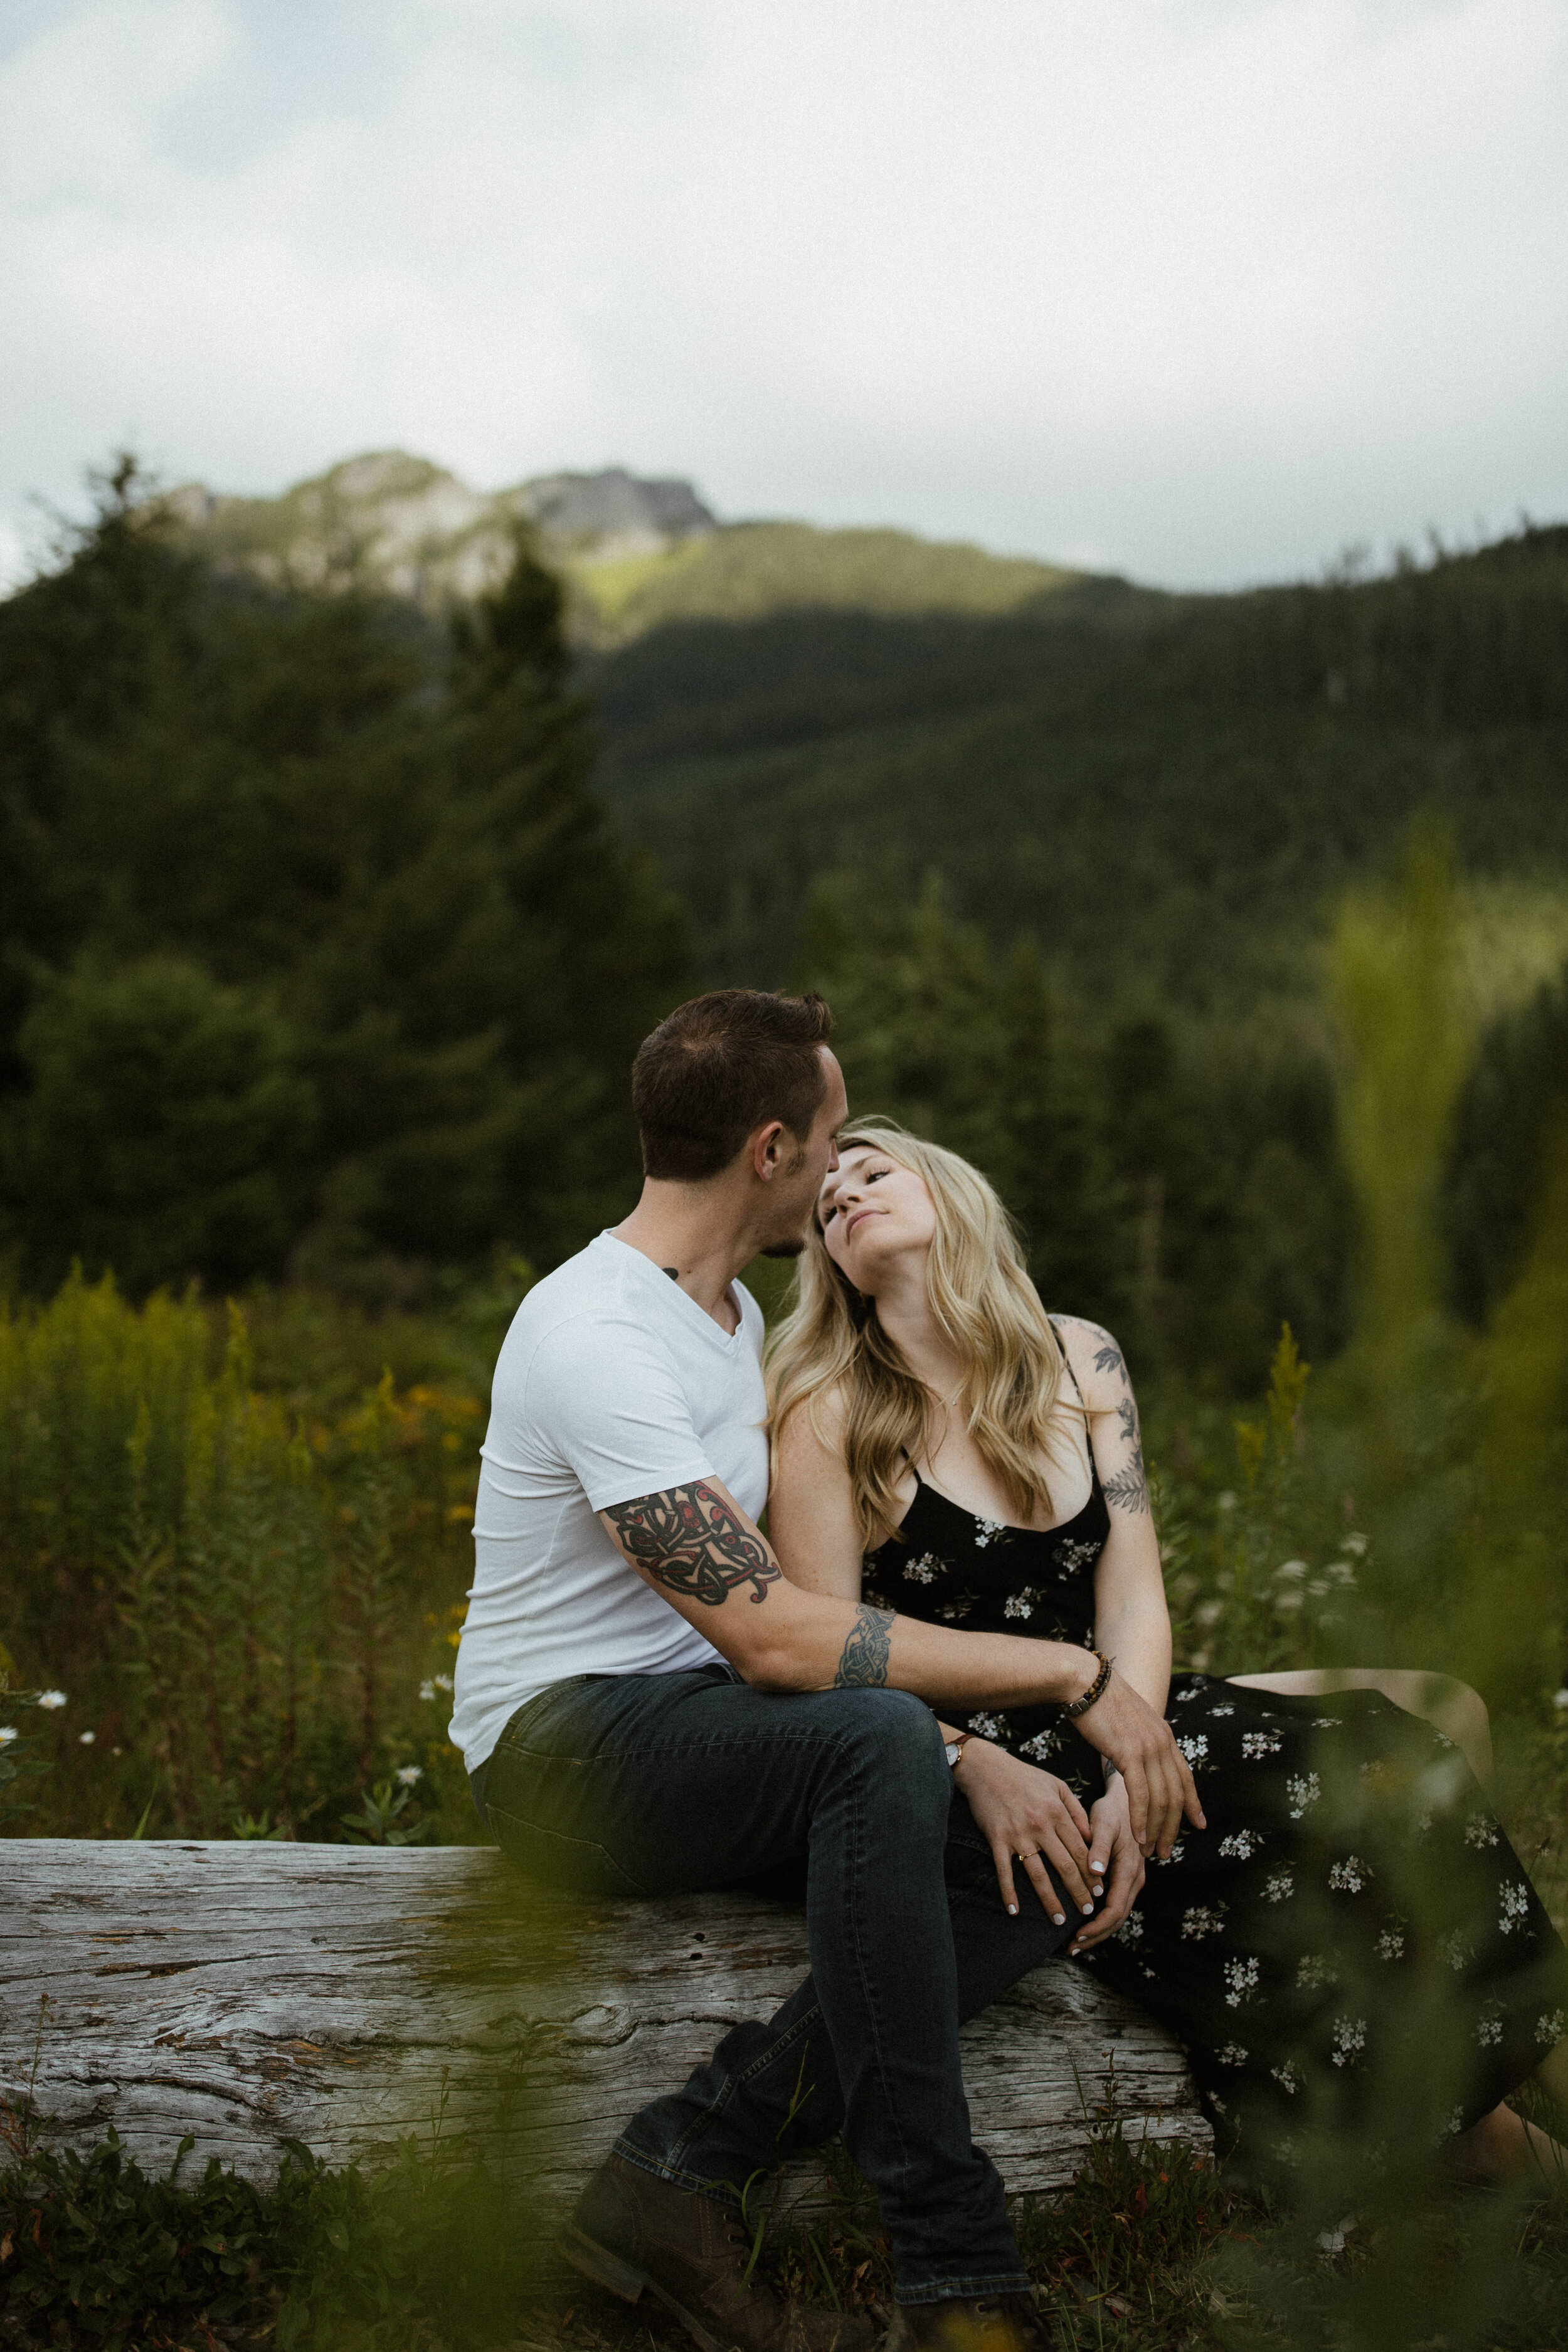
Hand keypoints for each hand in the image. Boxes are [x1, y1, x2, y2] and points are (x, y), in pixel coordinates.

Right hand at [955, 1741, 1098, 1924]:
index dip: (1092, 1874)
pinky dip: (1009, 1893)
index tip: (1100, 1892)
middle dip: (1078, 1892)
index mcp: (1057, 1812)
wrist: (986, 1768)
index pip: (1081, 1850)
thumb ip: (1076, 1810)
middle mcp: (1040, 1826)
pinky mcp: (997, 1839)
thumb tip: (1091, 1837)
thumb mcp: (1057, 1786)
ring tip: (1060, 1920)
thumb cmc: (1024, 1776)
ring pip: (1038, 1875)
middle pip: (1064, 1866)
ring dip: (1050, 1900)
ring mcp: (1018, 1834)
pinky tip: (1014, 1911)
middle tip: (1087, 1911)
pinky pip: (1005, 1871)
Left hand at [1068, 1778, 1145, 1955]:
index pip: (1115, 1909)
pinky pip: (1116, 1905)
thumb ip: (1099, 1848)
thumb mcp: (1104, 1825)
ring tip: (1076, 1943)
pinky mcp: (1126, 1879)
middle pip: (1117, 1919)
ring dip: (1099, 1931)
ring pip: (1118, 1915)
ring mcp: (1133, 1881)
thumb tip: (1095, 1872)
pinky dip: (1102, 1919)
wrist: (1127, 1801)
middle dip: (1096, 1935)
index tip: (1077, 1934)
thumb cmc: (1112, 1812)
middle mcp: (1135, 1879)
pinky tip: (1085, 1923)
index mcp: (1129, 1870)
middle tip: (1072, 1948)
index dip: (1096, 1926)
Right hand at [1071, 1669, 1204, 1857]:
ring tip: (1151, 1852)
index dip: (1193, 1803)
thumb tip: (1137, 1758)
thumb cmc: (1099, 1702)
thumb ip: (1139, 1741)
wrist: (1085, 1681)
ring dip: (1156, 1830)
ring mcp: (1149, 1747)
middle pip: (1176, 1794)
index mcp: (1164, 1735)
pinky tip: (1138, 1837)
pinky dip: (1141, 1819)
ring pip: (1161, 1799)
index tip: (1198, 1825)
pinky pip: (1141, 1794)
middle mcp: (1163, 1742)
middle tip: (1167, 1852)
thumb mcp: (1129, 1722)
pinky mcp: (1130, 1752)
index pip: (1185, 1776)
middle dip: (1173, 1827)